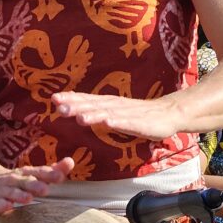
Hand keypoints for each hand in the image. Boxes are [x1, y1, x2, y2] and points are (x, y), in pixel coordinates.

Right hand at [0, 157, 74, 215]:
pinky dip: (2, 205)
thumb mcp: (33, 174)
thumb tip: (71, 161)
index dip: (49, 173)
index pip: (39, 172)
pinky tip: (7, 206)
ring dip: (20, 195)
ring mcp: (3, 190)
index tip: (60, 175)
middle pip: (26, 181)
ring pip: (12, 192)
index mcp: (27, 174)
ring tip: (28, 198)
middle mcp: (15, 180)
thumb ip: (52, 170)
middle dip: (35, 185)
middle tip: (45, 189)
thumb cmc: (16, 180)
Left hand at [52, 91, 178, 140]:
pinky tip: (108, 123)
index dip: (71, 99)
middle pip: (94, 106)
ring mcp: (128, 114)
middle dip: (76, 106)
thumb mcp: (115, 111)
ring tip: (80, 118)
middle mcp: (115, 106)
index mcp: (108, 103)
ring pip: (108, 114)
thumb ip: (98, 110)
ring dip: (94, 115)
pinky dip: (118, 123)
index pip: (87, 100)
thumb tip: (77, 110)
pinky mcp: (141, 124)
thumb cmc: (139, 114)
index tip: (53, 98)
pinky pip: (128, 123)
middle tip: (59, 106)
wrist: (168, 113)